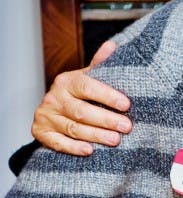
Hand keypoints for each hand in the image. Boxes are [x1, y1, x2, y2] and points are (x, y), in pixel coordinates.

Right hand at [31, 40, 131, 155]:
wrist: (53, 113)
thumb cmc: (77, 96)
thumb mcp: (87, 79)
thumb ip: (99, 66)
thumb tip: (113, 46)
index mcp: (66, 81)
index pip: (87, 86)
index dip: (107, 96)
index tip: (126, 105)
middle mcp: (54, 98)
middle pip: (82, 111)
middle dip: (106, 120)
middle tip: (126, 127)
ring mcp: (46, 116)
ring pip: (73, 128)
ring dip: (96, 135)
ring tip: (115, 140)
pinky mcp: (40, 132)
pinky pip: (58, 143)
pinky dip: (73, 148)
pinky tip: (89, 151)